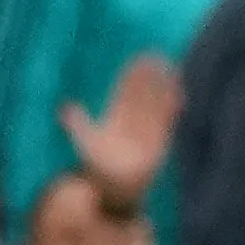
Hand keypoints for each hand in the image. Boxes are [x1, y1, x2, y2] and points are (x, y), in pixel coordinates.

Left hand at [68, 52, 181, 199]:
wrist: (114, 189)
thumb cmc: (98, 167)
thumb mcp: (86, 142)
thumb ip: (78, 124)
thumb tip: (65, 107)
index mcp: (115, 115)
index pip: (126, 90)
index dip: (133, 75)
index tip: (140, 58)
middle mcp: (132, 120)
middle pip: (143, 92)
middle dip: (150, 76)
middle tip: (158, 56)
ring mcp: (147, 129)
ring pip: (157, 104)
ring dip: (164, 89)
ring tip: (173, 71)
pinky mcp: (159, 142)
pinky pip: (167, 123)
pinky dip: (172, 110)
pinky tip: (180, 98)